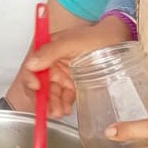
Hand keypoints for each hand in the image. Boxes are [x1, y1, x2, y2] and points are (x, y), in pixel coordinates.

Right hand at [6, 19, 130, 116]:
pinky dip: (64, 103)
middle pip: (40, 83)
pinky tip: (66, 109)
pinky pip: (65, 95)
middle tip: (50, 108)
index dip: (30, 77)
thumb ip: (51, 51)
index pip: (31, 66)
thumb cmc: (97, 36)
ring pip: (52, 92)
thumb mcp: (73, 42)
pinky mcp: (73, 82)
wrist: (118, 39)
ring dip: (53, 103)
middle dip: (43, 97)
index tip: (36, 87)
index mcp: (48, 50)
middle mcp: (52, 62)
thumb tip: (32, 64)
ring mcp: (63, 73)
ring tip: (59, 112)